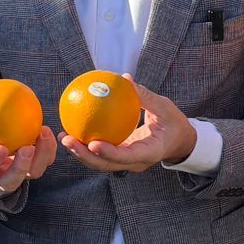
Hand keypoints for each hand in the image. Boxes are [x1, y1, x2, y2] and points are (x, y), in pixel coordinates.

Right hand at [0, 80, 56, 193]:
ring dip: (41, 156)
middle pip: (12, 180)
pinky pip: (45, 160)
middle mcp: (1, 175)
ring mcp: (20, 174)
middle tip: (27, 147)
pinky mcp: (35, 166)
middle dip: (20, 166)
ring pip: (33, 173)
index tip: (0, 148)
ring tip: (43, 133)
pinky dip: (50, 147)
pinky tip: (50, 130)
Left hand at [59, 78, 195, 173]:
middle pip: (106, 165)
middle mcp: (135, 163)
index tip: (93, 143)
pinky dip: (86, 146)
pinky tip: (72, 131)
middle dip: (85, 155)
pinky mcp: (120, 158)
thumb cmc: (174, 123)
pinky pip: (101, 154)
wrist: (179, 141)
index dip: (108, 153)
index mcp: (149, 153)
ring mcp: (126, 163)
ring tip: (64, 137)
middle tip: (68, 140)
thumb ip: (145, 96)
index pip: (126, 157)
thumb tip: (125, 78)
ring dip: (80, 153)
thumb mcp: (165, 108)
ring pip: (100, 163)